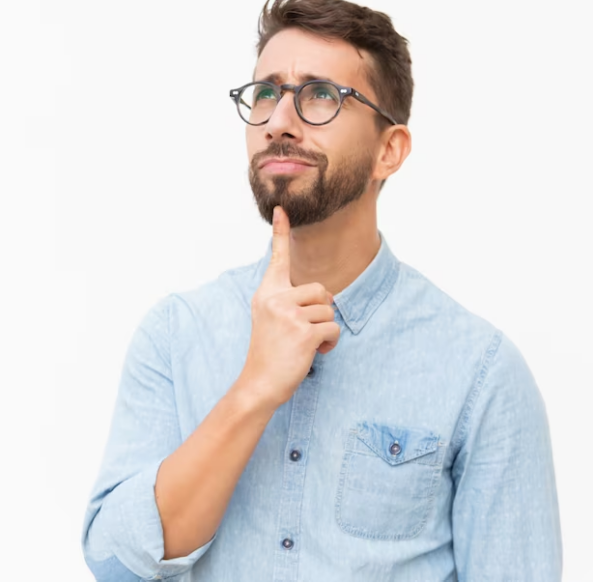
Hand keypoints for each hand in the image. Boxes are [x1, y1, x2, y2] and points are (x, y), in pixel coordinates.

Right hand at [238, 206, 340, 409]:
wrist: (259, 384)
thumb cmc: (269, 353)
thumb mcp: (270, 319)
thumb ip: (286, 301)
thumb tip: (325, 294)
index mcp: (266, 293)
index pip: (277, 257)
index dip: (281, 232)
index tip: (282, 208)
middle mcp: (275, 299)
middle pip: (321, 289)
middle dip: (322, 311)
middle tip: (305, 331)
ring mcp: (289, 315)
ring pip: (329, 309)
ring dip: (326, 330)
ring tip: (307, 344)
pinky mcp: (304, 332)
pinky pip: (333, 328)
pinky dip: (330, 343)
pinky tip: (315, 353)